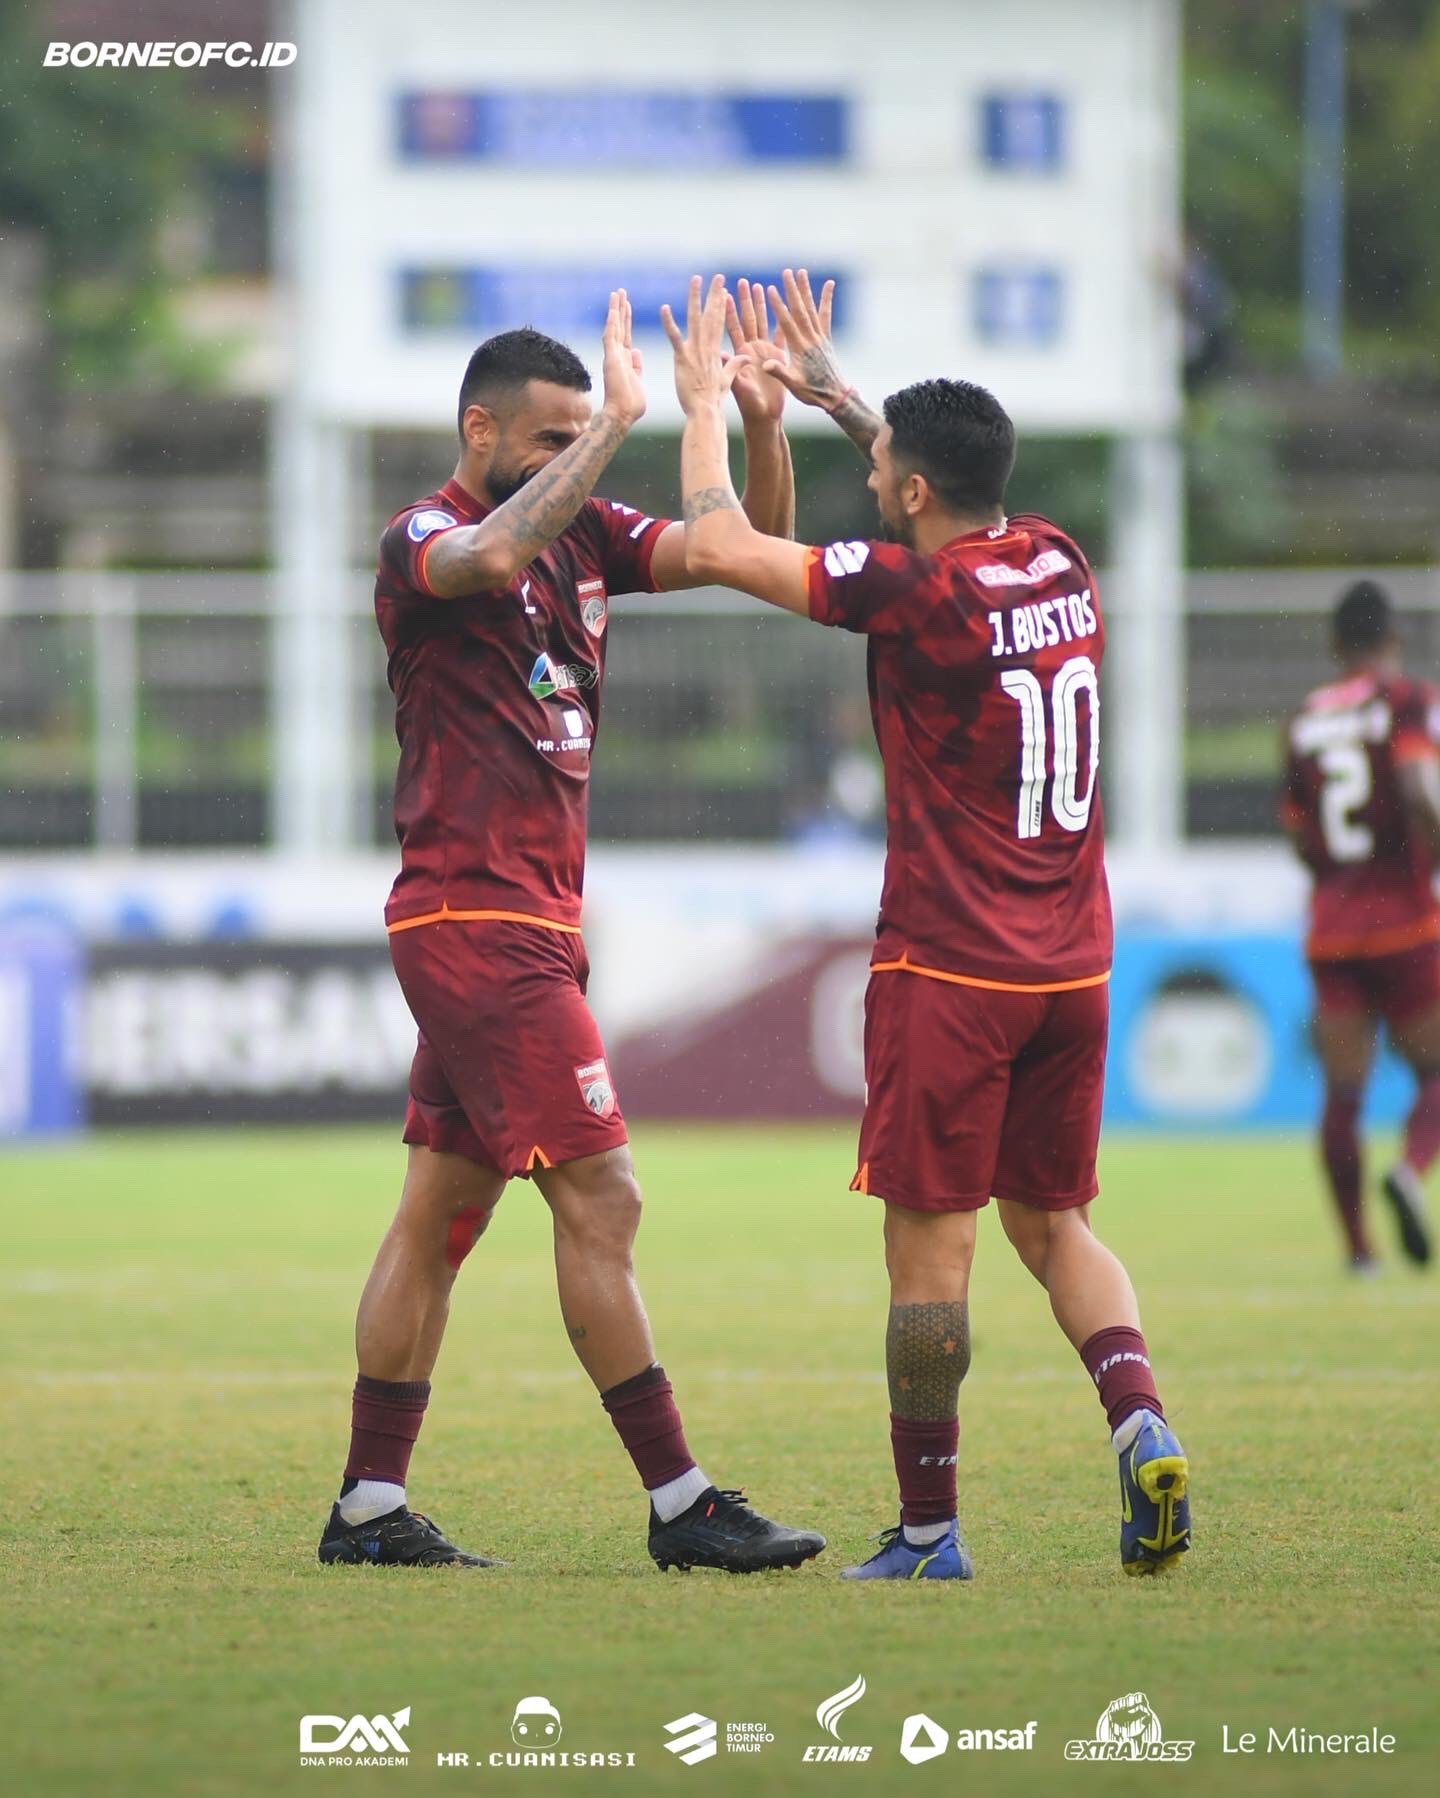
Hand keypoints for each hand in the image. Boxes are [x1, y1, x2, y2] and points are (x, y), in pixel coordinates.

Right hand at [600, 289, 646, 427]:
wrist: (623, 415)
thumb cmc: (632, 405)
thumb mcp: (639, 381)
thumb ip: (637, 366)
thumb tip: (637, 352)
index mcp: (626, 361)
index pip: (626, 336)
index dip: (627, 320)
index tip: (627, 306)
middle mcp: (617, 355)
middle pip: (619, 327)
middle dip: (620, 309)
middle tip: (620, 292)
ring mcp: (613, 355)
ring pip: (614, 327)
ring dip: (616, 309)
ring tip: (617, 293)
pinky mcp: (611, 357)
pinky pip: (611, 334)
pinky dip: (612, 320)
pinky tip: (613, 306)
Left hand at [660, 274, 743, 415]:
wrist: (705, 412)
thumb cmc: (714, 400)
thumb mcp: (728, 380)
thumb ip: (735, 365)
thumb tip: (747, 357)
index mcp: (715, 351)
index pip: (720, 323)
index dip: (722, 305)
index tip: (724, 289)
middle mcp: (706, 347)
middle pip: (712, 315)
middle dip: (715, 294)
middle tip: (718, 277)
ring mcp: (694, 351)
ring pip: (695, 320)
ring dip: (695, 298)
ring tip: (696, 279)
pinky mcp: (682, 359)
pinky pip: (674, 338)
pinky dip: (669, 323)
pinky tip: (664, 308)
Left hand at [725, 278, 786, 424]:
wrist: (764, 417)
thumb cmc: (749, 405)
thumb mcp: (738, 387)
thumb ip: (730, 370)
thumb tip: (720, 354)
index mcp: (739, 354)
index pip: (732, 327)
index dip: (728, 310)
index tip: (724, 292)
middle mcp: (750, 349)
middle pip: (747, 319)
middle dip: (744, 300)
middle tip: (741, 281)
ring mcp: (764, 352)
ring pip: (762, 323)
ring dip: (760, 305)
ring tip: (758, 286)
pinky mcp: (777, 358)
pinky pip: (781, 335)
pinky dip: (782, 321)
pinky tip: (784, 306)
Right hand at [762, 269, 846, 410]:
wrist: (833, 395)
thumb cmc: (810, 392)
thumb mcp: (792, 385)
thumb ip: (779, 372)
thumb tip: (765, 364)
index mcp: (799, 348)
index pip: (787, 322)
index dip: (778, 305)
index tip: (770, 289)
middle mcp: (810, 338)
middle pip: (800, 310)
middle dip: (792, 290)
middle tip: (786, 272)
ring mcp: (819, 336)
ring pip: (811, 308)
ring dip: (805, 289)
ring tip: (801, 272)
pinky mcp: (826, 337)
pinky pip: (825, 314)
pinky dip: (826, 299)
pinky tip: (829, 284)